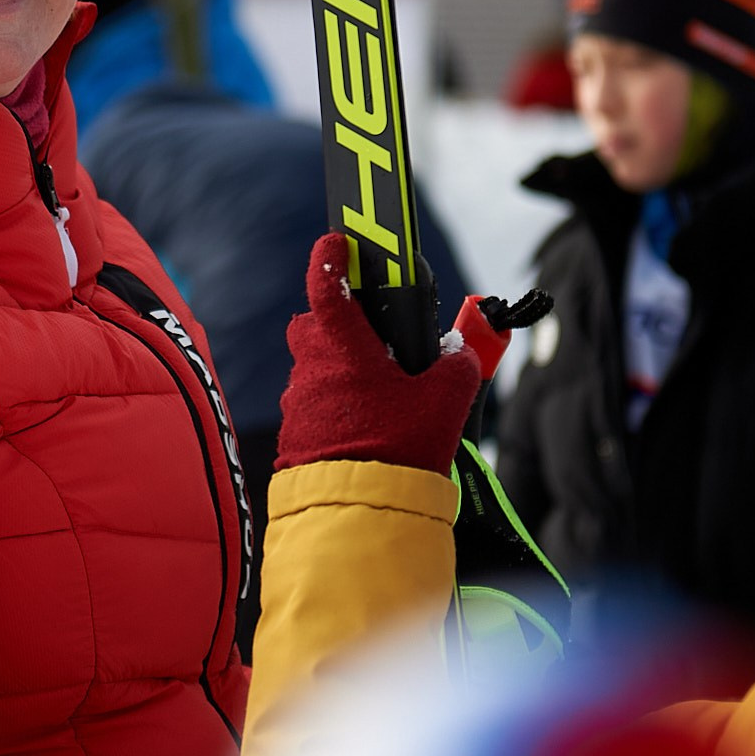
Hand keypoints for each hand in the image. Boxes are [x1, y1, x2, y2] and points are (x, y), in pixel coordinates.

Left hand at [277, 233, 484, 473]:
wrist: (357, 515)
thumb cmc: (399, 450)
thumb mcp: (444, 405)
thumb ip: (456, 368)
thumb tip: (461, 356)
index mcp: (343, 347)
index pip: (327, 285)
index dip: (330, 256)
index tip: (337, 240)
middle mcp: (312, 367)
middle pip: (315, 327)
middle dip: (337, 324)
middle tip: (375, 341)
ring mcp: (299, 401)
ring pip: (315, 369)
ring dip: (340, 372)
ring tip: (380, 397)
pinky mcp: (294, 434)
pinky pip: (313, 405)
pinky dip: (335, 407)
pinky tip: (364, 429)